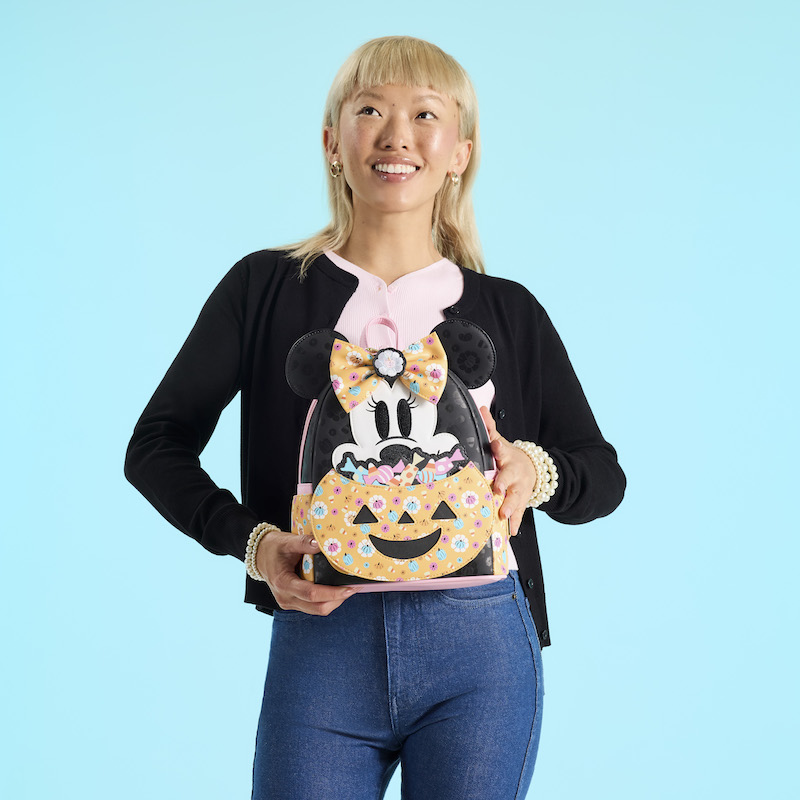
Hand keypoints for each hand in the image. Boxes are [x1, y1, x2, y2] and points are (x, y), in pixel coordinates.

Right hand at [256, 530, 353, 615]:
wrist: (260, 555)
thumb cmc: (273, 547)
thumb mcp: (287, 541)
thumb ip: (304, 542)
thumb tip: (322, 544)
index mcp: (283, 583)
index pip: (311, 594)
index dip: (332, 593)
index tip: (349, 588)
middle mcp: (285, 597)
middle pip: (317, 608)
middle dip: (337, 600)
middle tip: (353, 588)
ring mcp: (288, 602)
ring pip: (316, 610)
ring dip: (333, 602)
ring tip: (347, 589)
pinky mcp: (292, 602)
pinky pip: (312, 607)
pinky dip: (326, 600)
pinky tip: (335, 589)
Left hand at [480, 406, 537, 535]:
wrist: (533, 471)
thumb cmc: (509, 458)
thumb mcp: (502, 442)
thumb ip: (490, 428)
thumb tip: (481, 408)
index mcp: (507, 457)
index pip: (503, 449)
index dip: (499, 447)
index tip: (495, 445)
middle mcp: (514, 474)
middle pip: (509, 478)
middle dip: (504, 483)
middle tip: (497, 489)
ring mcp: (519, 489)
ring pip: (515, 498)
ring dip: (510, 506)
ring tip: (503, 514)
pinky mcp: (522, 502)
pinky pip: (519, 514)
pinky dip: (515, 523)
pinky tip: (511, 532)